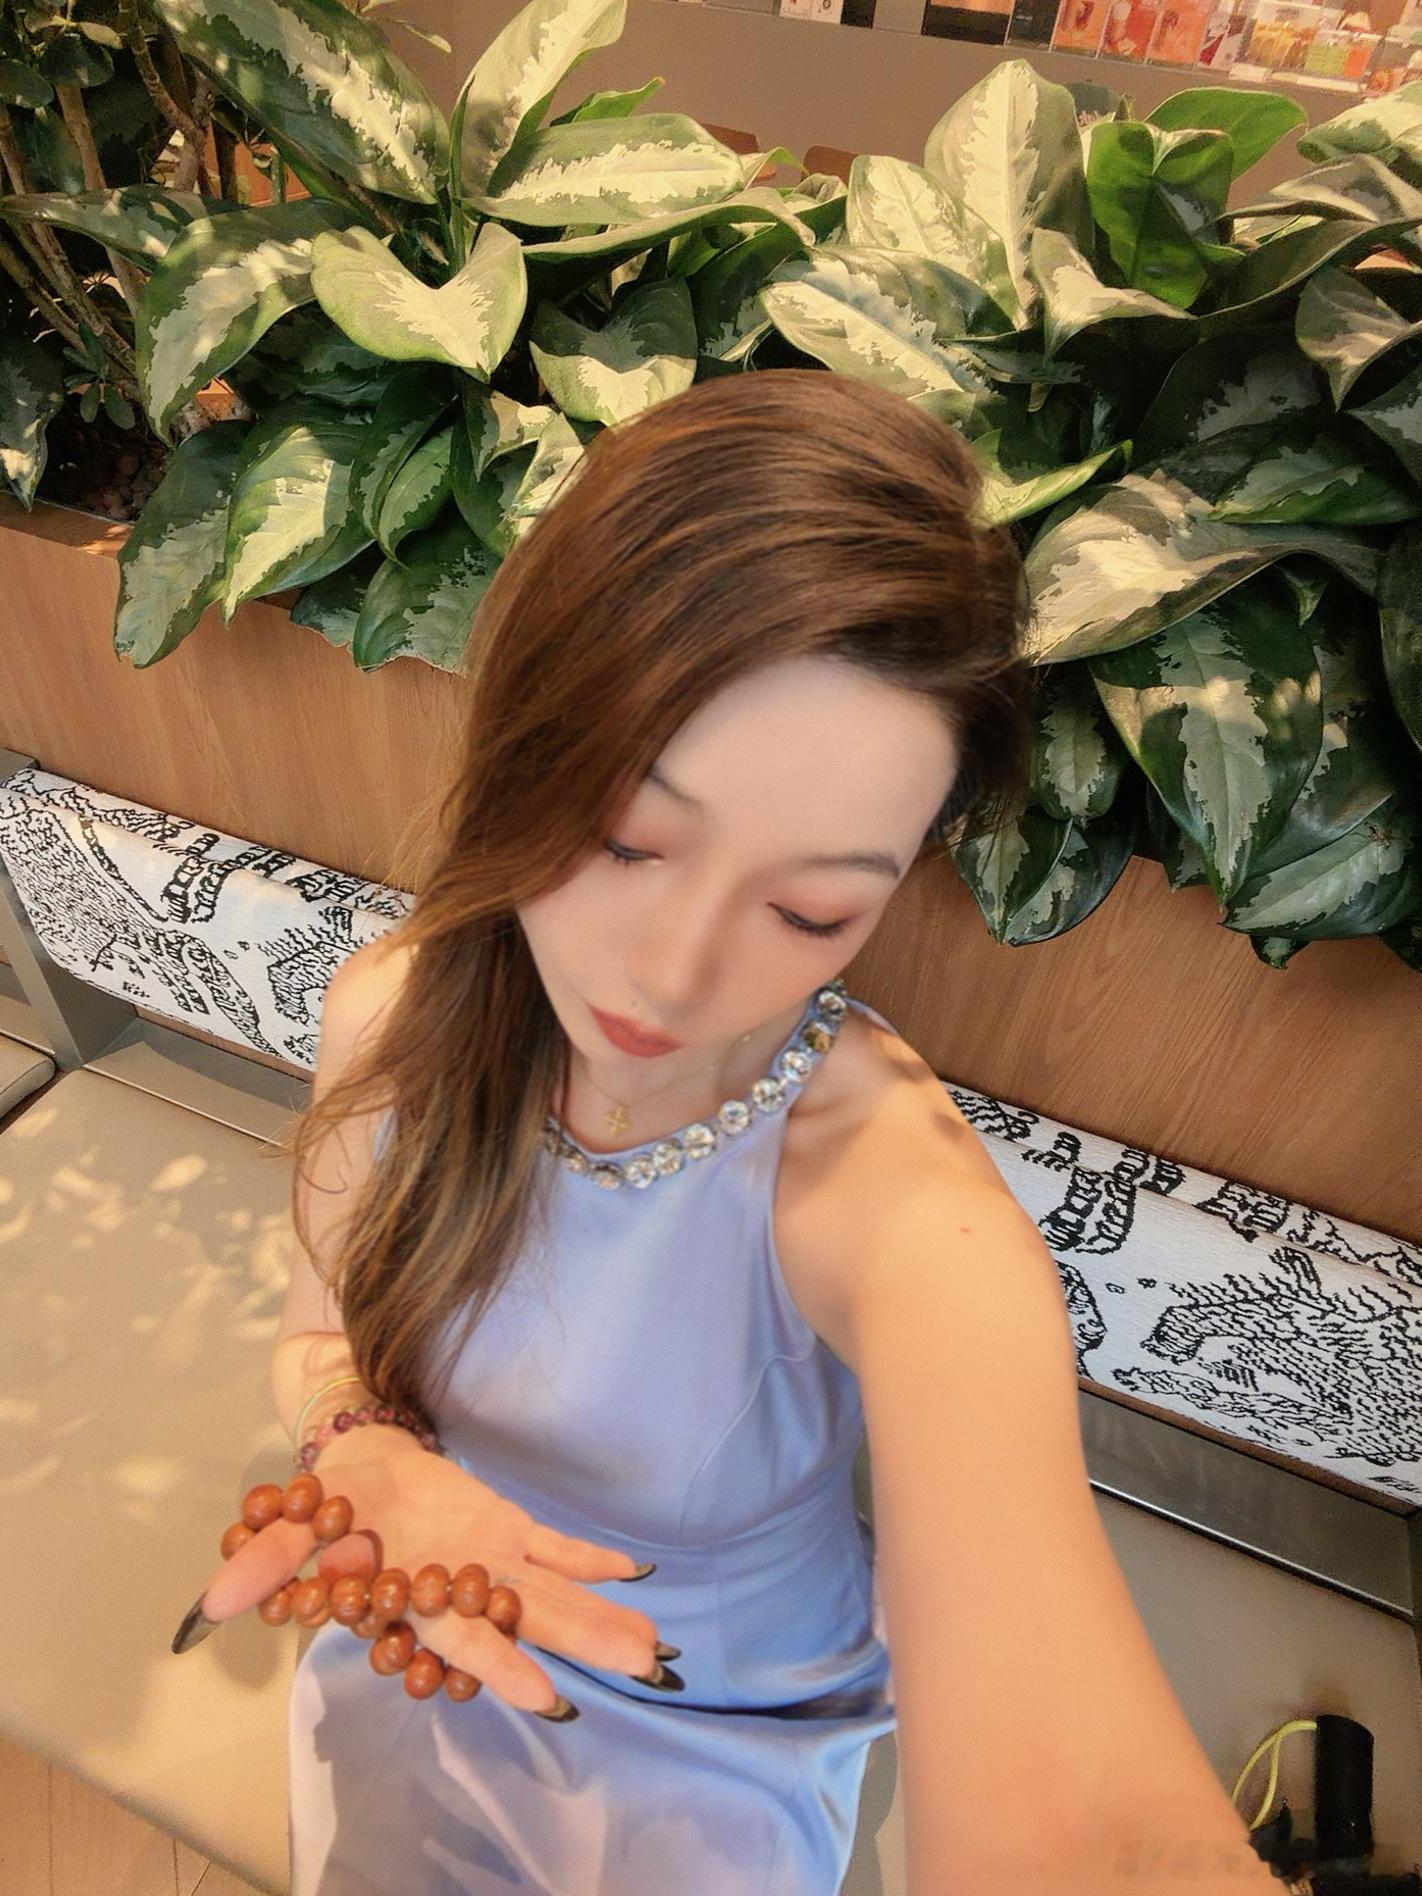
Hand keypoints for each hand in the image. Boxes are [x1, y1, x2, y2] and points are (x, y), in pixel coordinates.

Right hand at [185, 1427, 668, 1714]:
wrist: (359, 1466)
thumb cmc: (330, 1509)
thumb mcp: (293, 1529)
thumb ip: (268, 1564)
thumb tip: (214, 1601)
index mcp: (413, 1598)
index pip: (462, 1640)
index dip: (501, 1666)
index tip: (549, 1698)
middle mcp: (461, 1589)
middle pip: (526, 1623)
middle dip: (580, 1645)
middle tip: (641, 1667)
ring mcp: (490, 1560)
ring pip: (551, 1594)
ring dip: (600, 1617)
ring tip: (652, 1646)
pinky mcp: (506, 1527)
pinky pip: (555, 1546)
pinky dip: (591, 1559)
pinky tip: (634, 1573)